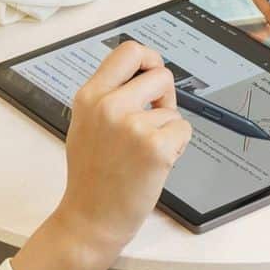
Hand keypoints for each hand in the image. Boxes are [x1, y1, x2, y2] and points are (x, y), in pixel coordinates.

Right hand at [56, 41, 192, 251]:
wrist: (90, 219)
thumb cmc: (90, 176)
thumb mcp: (86, 123)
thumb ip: (108, 95)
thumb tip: (142, 72)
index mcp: (90, 96)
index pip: (128, 51)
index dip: (149, 58)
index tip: (152, 71)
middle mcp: (109, 105)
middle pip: (159, 74)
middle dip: (165, 95)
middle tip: (155, 118)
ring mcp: (133, 126)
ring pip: (173, 110)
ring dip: (167, 128)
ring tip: (145, 152)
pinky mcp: (155, 147)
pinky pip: (183, 130)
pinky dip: (177, 146)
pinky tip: (155, 163)